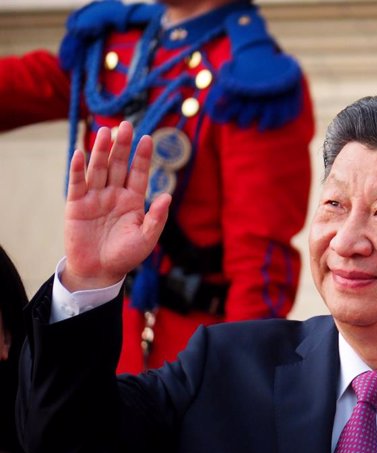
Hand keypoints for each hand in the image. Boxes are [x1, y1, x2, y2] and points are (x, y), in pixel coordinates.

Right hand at [62, 121, 170, 290]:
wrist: (99, 272)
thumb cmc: (125, 256)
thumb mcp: (146, 238)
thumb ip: (156, 218)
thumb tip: (168, 196)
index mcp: (133, 201)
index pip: (139, 173)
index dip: (142, 157)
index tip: (147, 138)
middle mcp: (114, 194)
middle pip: (118, 165)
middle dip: (122, 146)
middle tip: (125, 125)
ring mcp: (95, 198)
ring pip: (98, 169)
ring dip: (101, 150)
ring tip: (105, 131)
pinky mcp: (76, 205)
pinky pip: (77, 183)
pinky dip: (78, 169)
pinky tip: (80, 153)